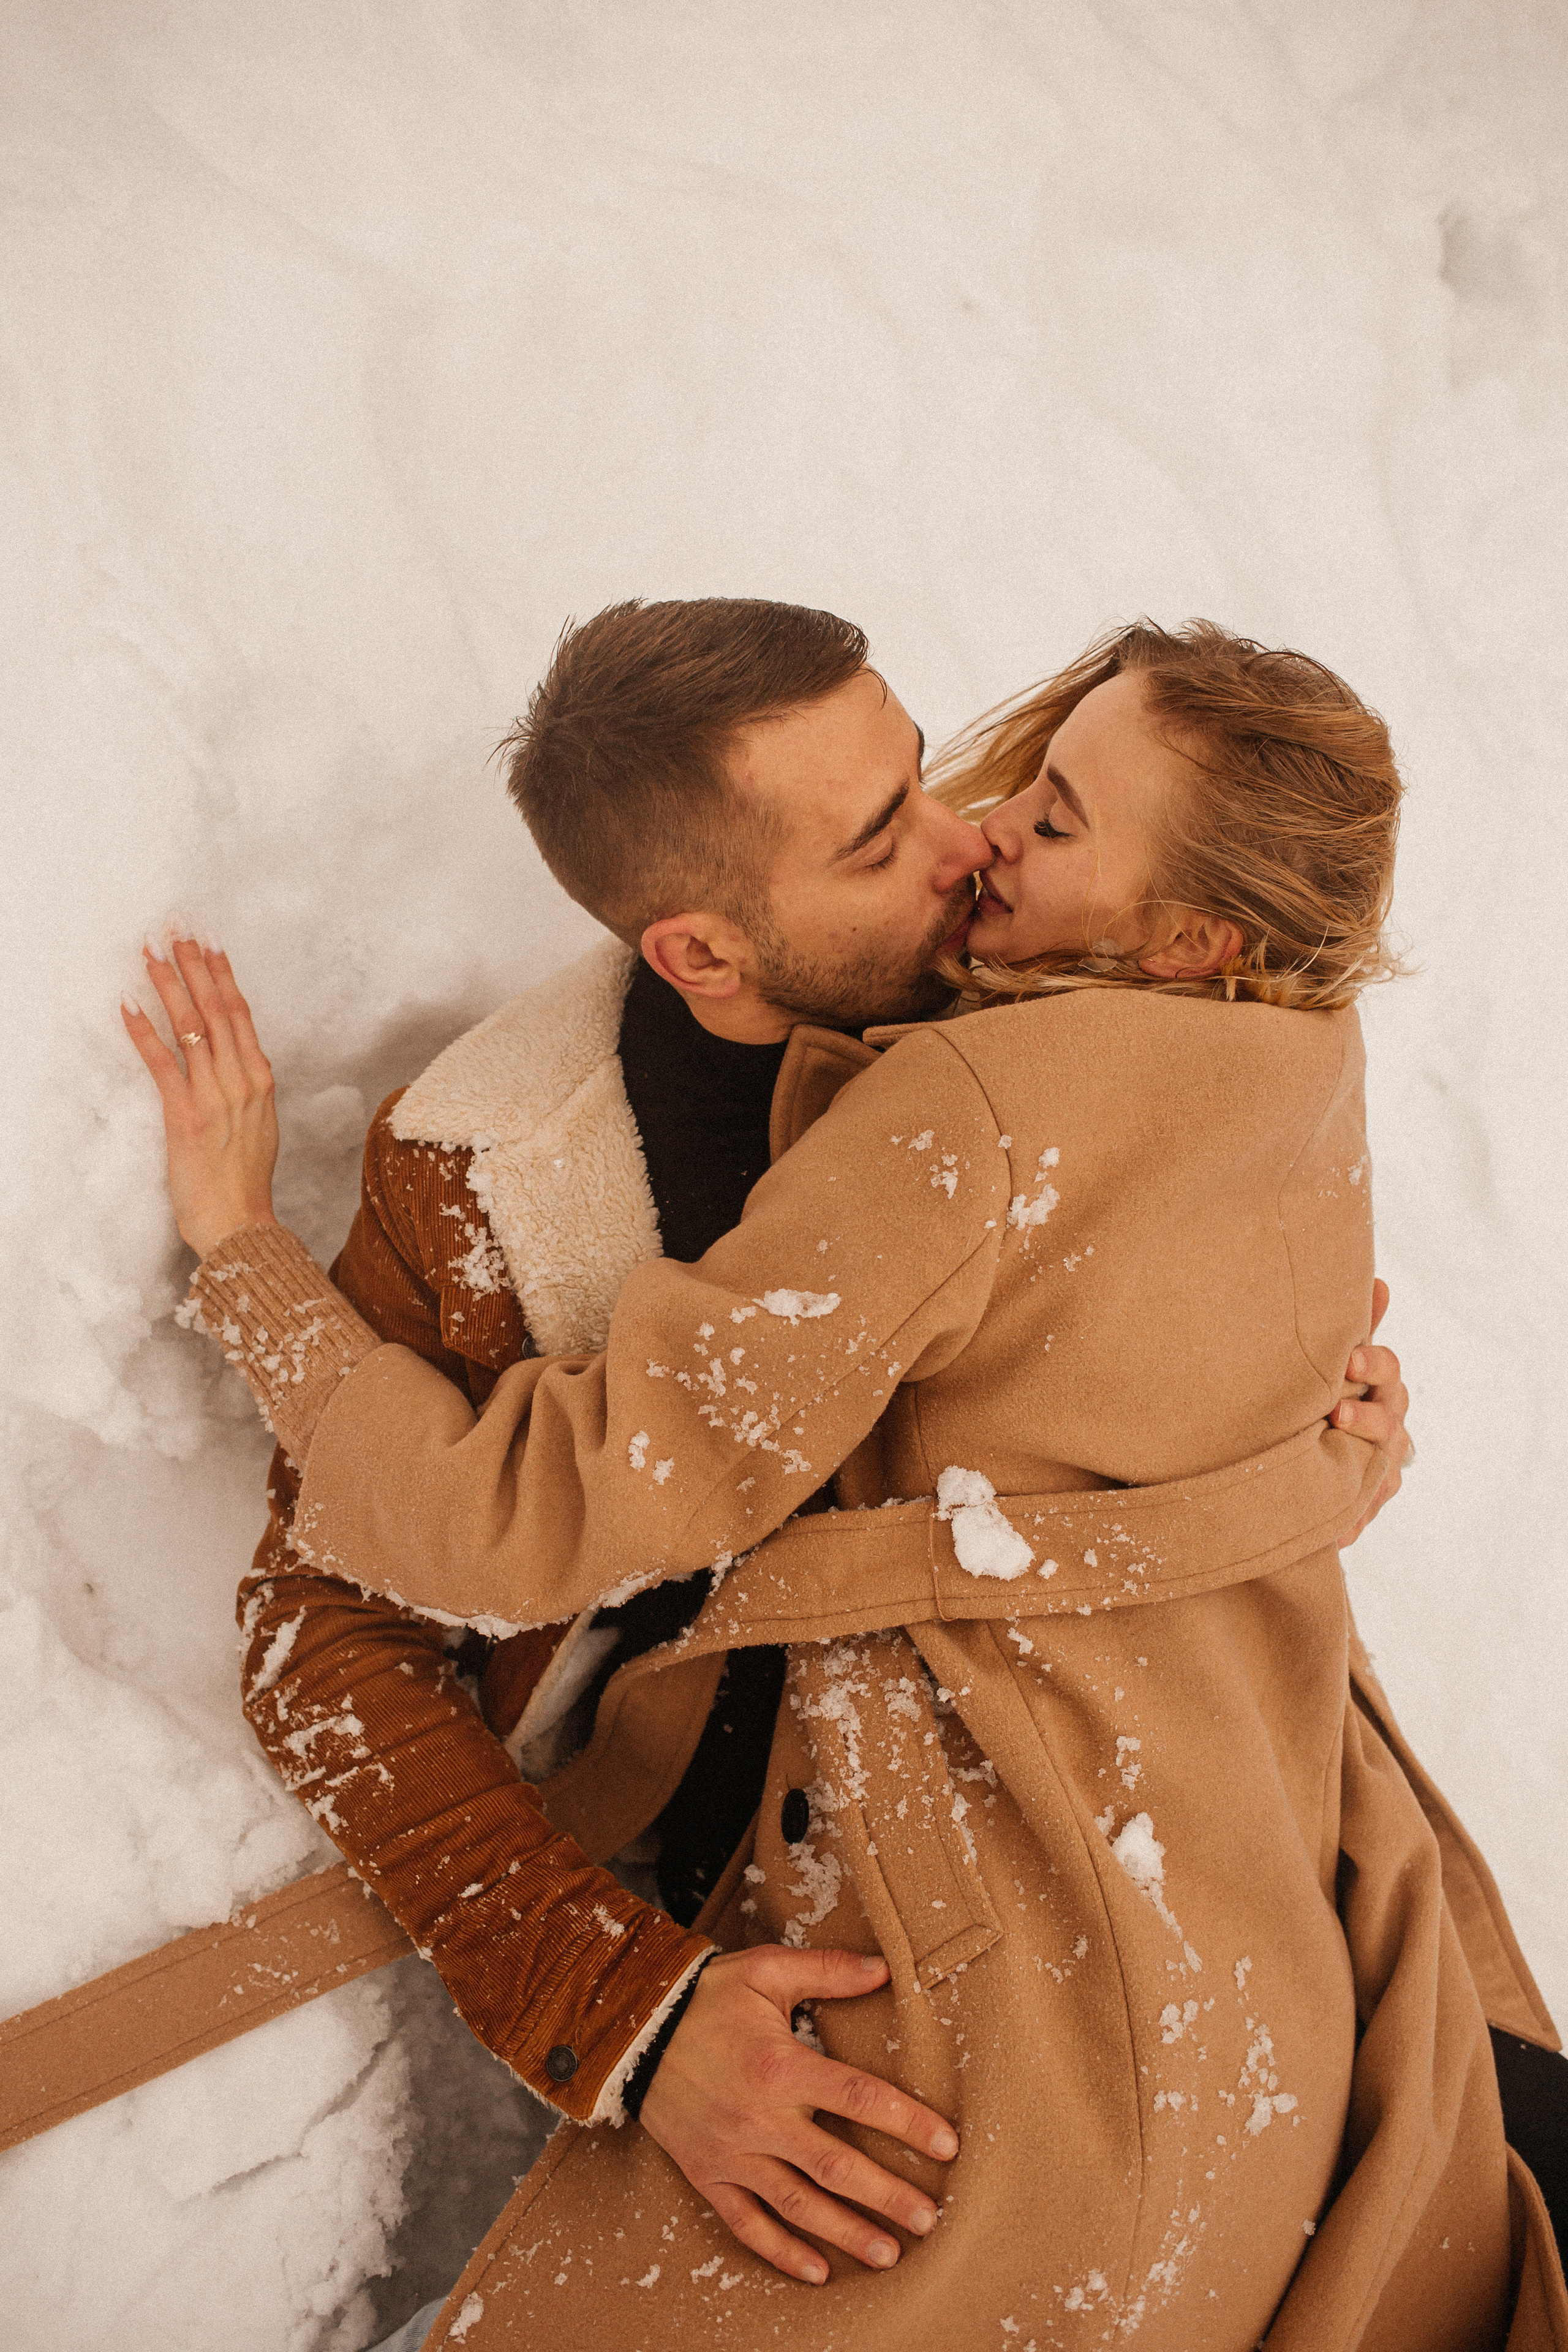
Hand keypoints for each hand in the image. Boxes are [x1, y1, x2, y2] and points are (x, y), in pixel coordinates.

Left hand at [122, 936, 280, 1259]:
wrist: (241, 1222)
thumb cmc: (245, 1181)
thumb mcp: (257, 1127)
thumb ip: (245, 1092)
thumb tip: (233, 1068)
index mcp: (261, 1080)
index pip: (241, 1015)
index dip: (223, 976)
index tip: (210, 944)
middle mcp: (242, 1080)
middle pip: (216, 1009)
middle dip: (194, 966)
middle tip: (176, 930)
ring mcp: (215, 1095)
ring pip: (191, 1027)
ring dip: (167, 986)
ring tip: (149, 954)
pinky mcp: (185, 1115)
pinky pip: (163, 1063)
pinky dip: (143, 1032)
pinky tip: (127, 1006)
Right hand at [638, 1945, 957, 2284]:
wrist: (633, 2027)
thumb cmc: (708, 1997)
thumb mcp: (766, 1970)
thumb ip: (827, 1970)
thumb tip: (885, 1969)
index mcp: (781, 2067)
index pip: (859, 2098)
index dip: (907, 2122)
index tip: (947, 2145)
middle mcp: (760, 2117)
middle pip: (836, 2165)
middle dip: (887, 2195)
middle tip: (929, 2219)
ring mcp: (732, 2152)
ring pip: (797, 2203)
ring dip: (846, 2232)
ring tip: (889, 2253)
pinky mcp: (707, 2173)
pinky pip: (746, 2223)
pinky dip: (781, 2251)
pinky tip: (816, 2272)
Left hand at [1332, 1279, 1412, 1543]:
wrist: (1297, 1467)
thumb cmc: (1323, 1398)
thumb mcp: (1333, 1365)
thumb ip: (1355, 1327)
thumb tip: (1380, 1280)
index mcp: (1377, 1386)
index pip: (1387, 1370)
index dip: (1374, 1364)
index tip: (1350, 1360)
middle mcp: (1386, 1426)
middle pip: (1391, 1418)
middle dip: (1369, 1416)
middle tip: (1338, 1413)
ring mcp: (1380, 1466)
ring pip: (1386, 1465)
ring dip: (1365, 1464)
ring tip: (1335, 1463)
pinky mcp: (1365, 1506)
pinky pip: (1366, 1511)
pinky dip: (1356, 1516)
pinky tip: (1341, 1523)